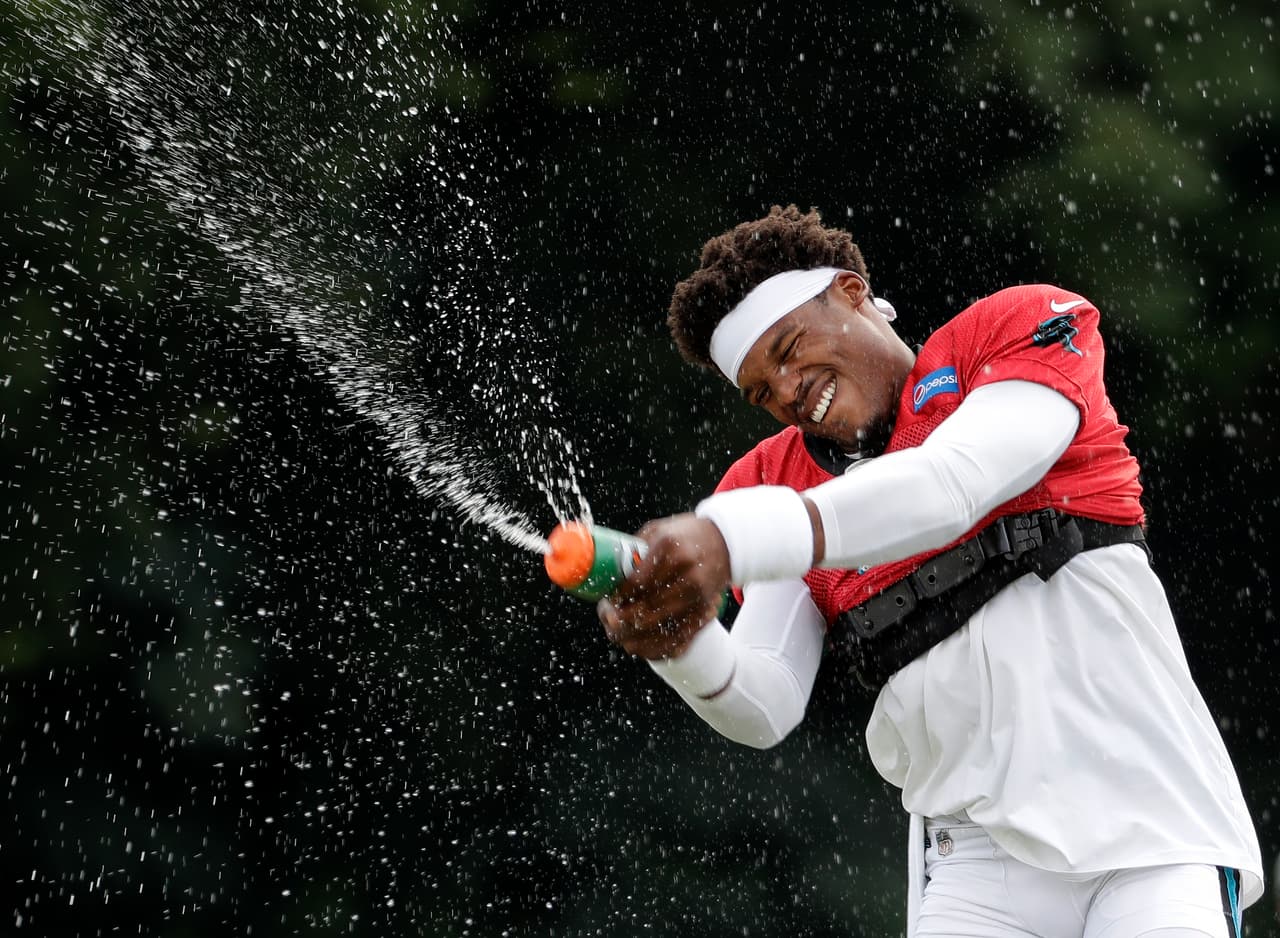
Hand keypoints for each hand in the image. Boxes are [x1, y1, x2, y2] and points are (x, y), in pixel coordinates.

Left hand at [597, 513, 730, 659]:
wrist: (726, 542)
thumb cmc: (685, 535)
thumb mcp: (658, 531)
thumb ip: (635, 550)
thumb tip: (610, 573)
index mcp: (670, 548)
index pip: (637, 582)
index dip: (619, 596)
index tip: (611, 599)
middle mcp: (686, 572)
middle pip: (646, 607)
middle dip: (623, 618)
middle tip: (610, 618)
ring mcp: (698, 594)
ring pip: (659, 625)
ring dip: (635, 633)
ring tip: (620, 631)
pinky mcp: (705, 610)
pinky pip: (677, 637)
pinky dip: (655, 645)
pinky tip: (640, 643)